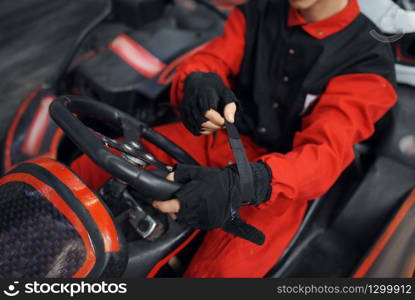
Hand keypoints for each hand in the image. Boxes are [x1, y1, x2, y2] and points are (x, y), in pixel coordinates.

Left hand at [152, 163, 271, 244]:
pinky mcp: (209, 224)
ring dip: (182, 214)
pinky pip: (195, 223)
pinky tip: (197, 208)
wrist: (235, 188)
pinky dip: (193, 217)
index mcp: (188, 200)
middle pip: (174, 215)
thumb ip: (179, 174)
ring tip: (187, 204)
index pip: (166, 207)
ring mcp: (201, 219)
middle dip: (171, 209)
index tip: (156, 202)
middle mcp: (193, 212)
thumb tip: (168, 177)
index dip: (159, 205)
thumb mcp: (196, 172)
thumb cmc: (216, 180)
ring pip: (184, 221)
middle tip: (173, 202)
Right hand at [181, 72, 238, 135]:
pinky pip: (192, 128)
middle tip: (221, 125)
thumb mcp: (226, 94)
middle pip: (201, 121)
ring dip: (209, 130)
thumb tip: (230, 121)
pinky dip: (202, 131)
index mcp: (204, 93)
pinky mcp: (183, 114)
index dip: (217, 120)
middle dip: (214, 126)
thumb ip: (230, 107)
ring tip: (216, 125)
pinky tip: (208, 127)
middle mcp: (192, 100)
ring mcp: (186, 107)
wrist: (200, 83)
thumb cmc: (216, 91)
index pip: (208, 111)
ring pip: (197, 126)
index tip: (224, 122)